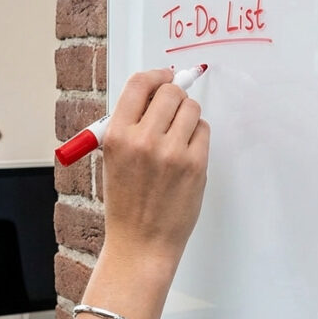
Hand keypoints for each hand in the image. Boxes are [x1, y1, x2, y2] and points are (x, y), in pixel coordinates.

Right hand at [102, 68, 209, 269]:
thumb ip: (131, 124)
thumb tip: (156, 92)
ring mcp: (171, 152)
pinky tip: (186, 153)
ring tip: (178, 137)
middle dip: (174, 96)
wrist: (141, 243)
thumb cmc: (127, 203)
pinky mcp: (195, 165)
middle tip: (173, 110)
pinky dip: (197, 136)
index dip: (155, 75)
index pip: (138, 84)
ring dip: (188, 116)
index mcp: (117, 135)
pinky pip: (204, 131)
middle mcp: (143, 140)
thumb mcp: (114, 158)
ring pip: (191, 108)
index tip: (164, 77)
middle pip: (170, 92)